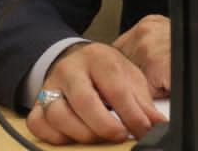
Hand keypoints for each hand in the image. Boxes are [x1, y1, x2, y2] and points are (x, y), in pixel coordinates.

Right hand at [25, 42, 164, 144]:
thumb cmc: (105, 70)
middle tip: (119, 135)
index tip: (141, 129)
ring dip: (81, 133)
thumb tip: (159, 125)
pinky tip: (73, 137)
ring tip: (99, 138)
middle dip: (104, 125)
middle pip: (83, 101)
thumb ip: (143, 103)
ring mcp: (50, 86)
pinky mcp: (37, 103)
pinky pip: (37, 124)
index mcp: (98, 58)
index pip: (115, 88)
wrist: (77, 59)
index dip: (130, 114)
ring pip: (57, 115)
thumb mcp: (128, 76)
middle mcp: (71, 70)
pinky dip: (54, 136)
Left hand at [112, 15, 197, 97]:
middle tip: (151, 83)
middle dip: (130, 78)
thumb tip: (131, 69)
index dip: (125, 68)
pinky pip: (143, 90)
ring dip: (142, 86)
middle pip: (119, 64)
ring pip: (129, 78)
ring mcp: (147, 47)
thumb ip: (149, 48)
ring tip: (165, 82)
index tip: (134, 76)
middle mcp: (144, 31)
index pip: (119, 52)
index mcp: (148, 24)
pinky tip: (171, 86)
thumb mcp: (173, 41)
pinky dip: (155, 94)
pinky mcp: (155, 65)